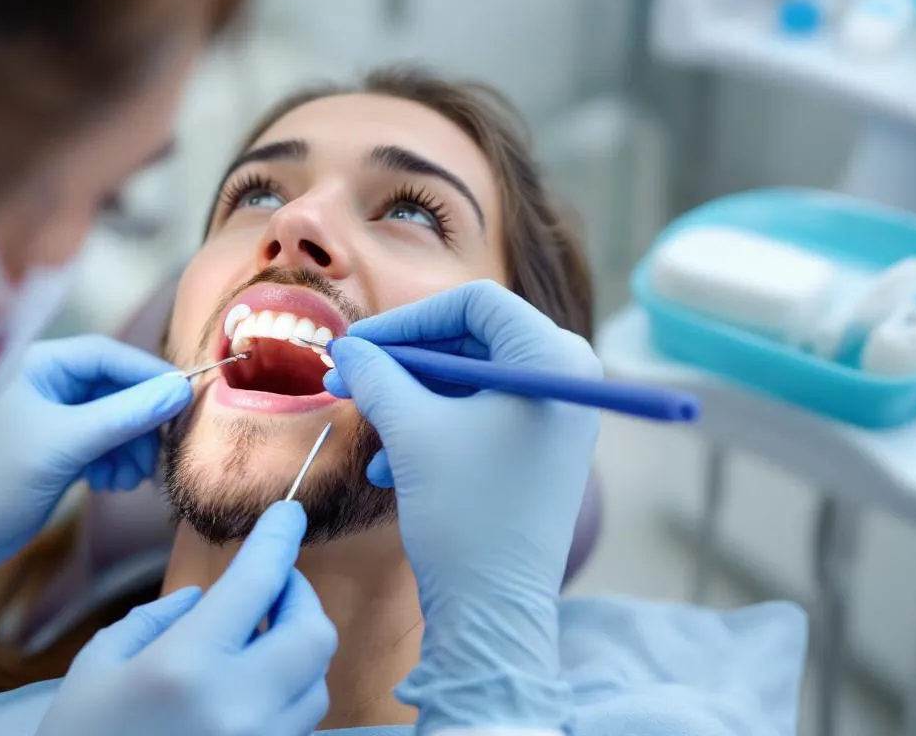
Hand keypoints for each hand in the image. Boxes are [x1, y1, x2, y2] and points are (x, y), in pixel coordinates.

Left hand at [0, 336, 191, 594]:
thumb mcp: (65, 444)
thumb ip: (123, 416)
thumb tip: (178, 391)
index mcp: (44, 366)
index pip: (112, 356)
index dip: (150, 375)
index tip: (185, 400)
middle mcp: (55, 384)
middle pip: (122, 389)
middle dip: (142, 423)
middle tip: (158, 454)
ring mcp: (63, 417)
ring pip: (122, 420)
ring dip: (133, 449)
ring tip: (127, 479)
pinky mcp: (68, 448)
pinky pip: (112, 444)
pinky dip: (119, 463)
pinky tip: (110, 485)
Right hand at [38, 502, 336, 735]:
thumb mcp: (100, 663)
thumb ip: (156, 618)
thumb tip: (204, 599)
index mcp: (185, 668)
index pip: (257, 583)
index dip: (278, 540)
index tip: (290, 514)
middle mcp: (236, 709)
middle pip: (314, 635)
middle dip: (299, 598)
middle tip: (271, 587)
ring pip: (315, 683)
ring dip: (295, 651)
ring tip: (253, 643)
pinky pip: (299, 725)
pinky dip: (286, 696)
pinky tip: (248, 689)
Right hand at [323, 280, 600, 731]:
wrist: (494, 611)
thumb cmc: (463, 512)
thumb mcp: (410, 430)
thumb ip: (377, 375)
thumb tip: (347, 348)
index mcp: (552, 359)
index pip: (475, 303)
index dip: (407, 320)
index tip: (358, 346)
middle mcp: (567, 381)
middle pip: (471, 341)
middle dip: (403, 364)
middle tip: (348, 378)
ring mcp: (555, 422)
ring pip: (467, 385)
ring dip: (410, 402)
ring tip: (366, 428)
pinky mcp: (539, 456)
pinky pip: (478, 421)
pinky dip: (431, 433)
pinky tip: (390, 469)